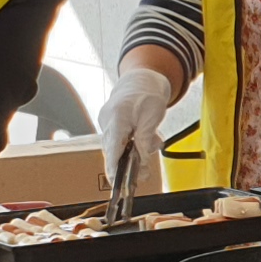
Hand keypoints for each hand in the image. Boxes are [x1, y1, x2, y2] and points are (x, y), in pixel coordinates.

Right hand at [98, 62, 177, 193]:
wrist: (141, 80)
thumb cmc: (148, 94)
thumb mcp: (153, 116)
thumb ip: (145, 139)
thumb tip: (142, 162)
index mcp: (117, 116)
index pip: (113, 147)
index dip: (114, 167)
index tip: (117, 182)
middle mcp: (107, 122)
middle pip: (113, 151)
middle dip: (128, 165)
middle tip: (144, 175)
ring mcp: (107, 124)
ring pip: (118, 148)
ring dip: (135, 153)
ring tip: (153, 142)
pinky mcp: (111, 127)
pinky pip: (120, 142)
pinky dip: (134, 145)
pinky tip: (149, 138)